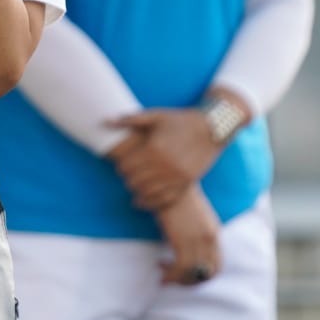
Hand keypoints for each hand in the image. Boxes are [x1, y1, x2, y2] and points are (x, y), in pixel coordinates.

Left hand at [105, 108, 221, 211]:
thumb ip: (131, 120)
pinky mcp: (187, 183)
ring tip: (135, 187)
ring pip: (148, 193)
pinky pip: (166, 200)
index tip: (121, 164)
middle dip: (128, 179)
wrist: (213, 128)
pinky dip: (152, 203)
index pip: (126, 167)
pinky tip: (143, 202)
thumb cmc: (181, 120)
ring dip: (138, 192)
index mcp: (154, 148)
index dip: (120, 167)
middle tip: (127, 175)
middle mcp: (165, 165)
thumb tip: (106, 121)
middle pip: (135, 182)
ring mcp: (177, 176)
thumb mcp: (156, 116)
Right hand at [155, 184, 221, 285]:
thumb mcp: (193, 216)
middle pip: (208, 274)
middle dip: (190, 282)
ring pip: (193, 274)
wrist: (168, 180)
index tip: (185, 273)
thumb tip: (185, 249)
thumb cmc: (176, 196)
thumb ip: (196, 233)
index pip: (217, 266)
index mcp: (214, 233)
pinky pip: (180, 268)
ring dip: (177, 279)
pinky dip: (170, 273)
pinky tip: (159, 265)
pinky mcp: (183, 240)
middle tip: (173, 278)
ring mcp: (198, 240)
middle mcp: (209, 239)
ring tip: (163, 274)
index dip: (202, 276)